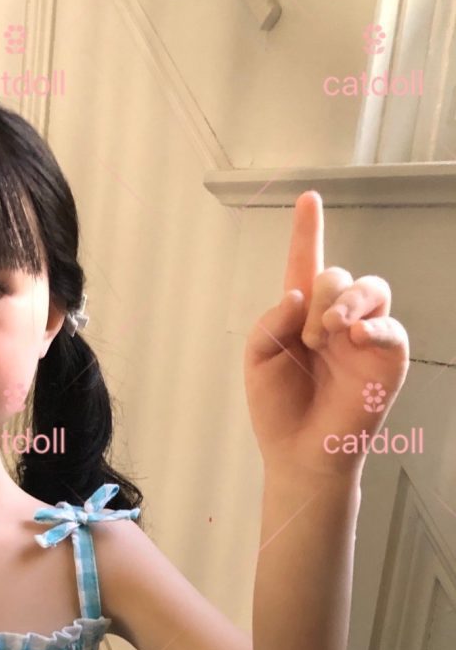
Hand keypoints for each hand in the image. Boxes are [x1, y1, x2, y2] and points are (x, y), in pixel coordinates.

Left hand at [244, 191, 408, 477]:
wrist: (300, 451)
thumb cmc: (278, 408)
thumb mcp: (258, 361)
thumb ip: (271, 322)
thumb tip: (298, 294)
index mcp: (301, 315)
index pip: (306, 263)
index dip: (307, 231)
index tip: (307, 198)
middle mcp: (335, 319)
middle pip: (338, 275)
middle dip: (322, 296)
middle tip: (309, 336)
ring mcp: (364, 336)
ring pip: (370, 288)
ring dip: (345, 303)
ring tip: (328, 333)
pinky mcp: (387, 358)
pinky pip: (391, 328)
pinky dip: (373, 326)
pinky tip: (353, 337)